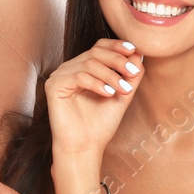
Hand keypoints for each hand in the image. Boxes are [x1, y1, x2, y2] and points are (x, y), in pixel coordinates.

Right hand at [45, 38, 141, 157]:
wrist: (85, 147)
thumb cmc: (101, 124)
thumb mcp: (122, 94)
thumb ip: (130, 75)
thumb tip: (139, 53)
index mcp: (84, 68)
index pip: (100, 46)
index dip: (117, 45)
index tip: (134, 51)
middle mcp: (71, 69)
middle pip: (96, 52)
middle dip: (118, 61)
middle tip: (133, 74)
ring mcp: (60, 76)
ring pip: (89, 63)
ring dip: (111, 75)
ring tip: (123, 90)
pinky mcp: (54, 86)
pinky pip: (79, 76)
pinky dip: (97, 83)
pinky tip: (108, 94)